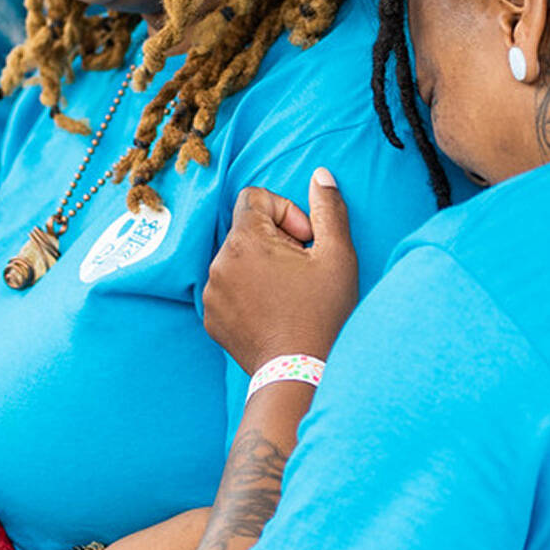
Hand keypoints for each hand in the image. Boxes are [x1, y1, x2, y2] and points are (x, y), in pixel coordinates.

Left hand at [204, 168, 358, 373]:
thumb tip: (321, 175)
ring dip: (263, 265)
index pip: (255, 197)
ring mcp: (211, 293)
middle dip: (276, 239)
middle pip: (247, 229)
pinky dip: (249, 290)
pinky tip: (274, 311)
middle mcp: (218, 263)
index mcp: (245, 241)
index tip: (305, 240)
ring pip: (238, 258)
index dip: (285, 211)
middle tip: (302, 269)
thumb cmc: (322, 314)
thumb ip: (328, 208)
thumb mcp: (337, 255)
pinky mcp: (211, 318)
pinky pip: (229, 286)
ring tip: (290, 292)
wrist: (300, 375)